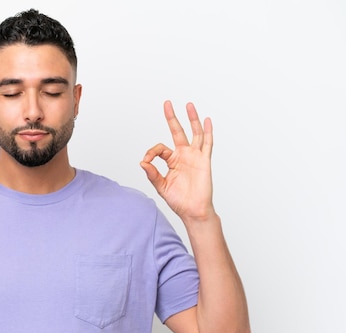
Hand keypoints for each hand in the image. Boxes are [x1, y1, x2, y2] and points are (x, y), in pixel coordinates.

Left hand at [140, 101, 214, 220]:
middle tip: (167, 104)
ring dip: (192, 119)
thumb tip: (142, 162)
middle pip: (177, 132)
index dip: (151, 152)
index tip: (147, 160)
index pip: (160, 148)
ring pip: (194, 133)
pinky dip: (208, 132)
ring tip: (188, 105)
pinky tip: (207, 120)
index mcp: (172, 161)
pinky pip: (207, 144)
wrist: (193, 210)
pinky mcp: (204, 161)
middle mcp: (184, 155)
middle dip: (172, 118)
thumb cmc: (179, 200)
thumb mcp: (161, 186)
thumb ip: (152, 174)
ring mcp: (195, 156)